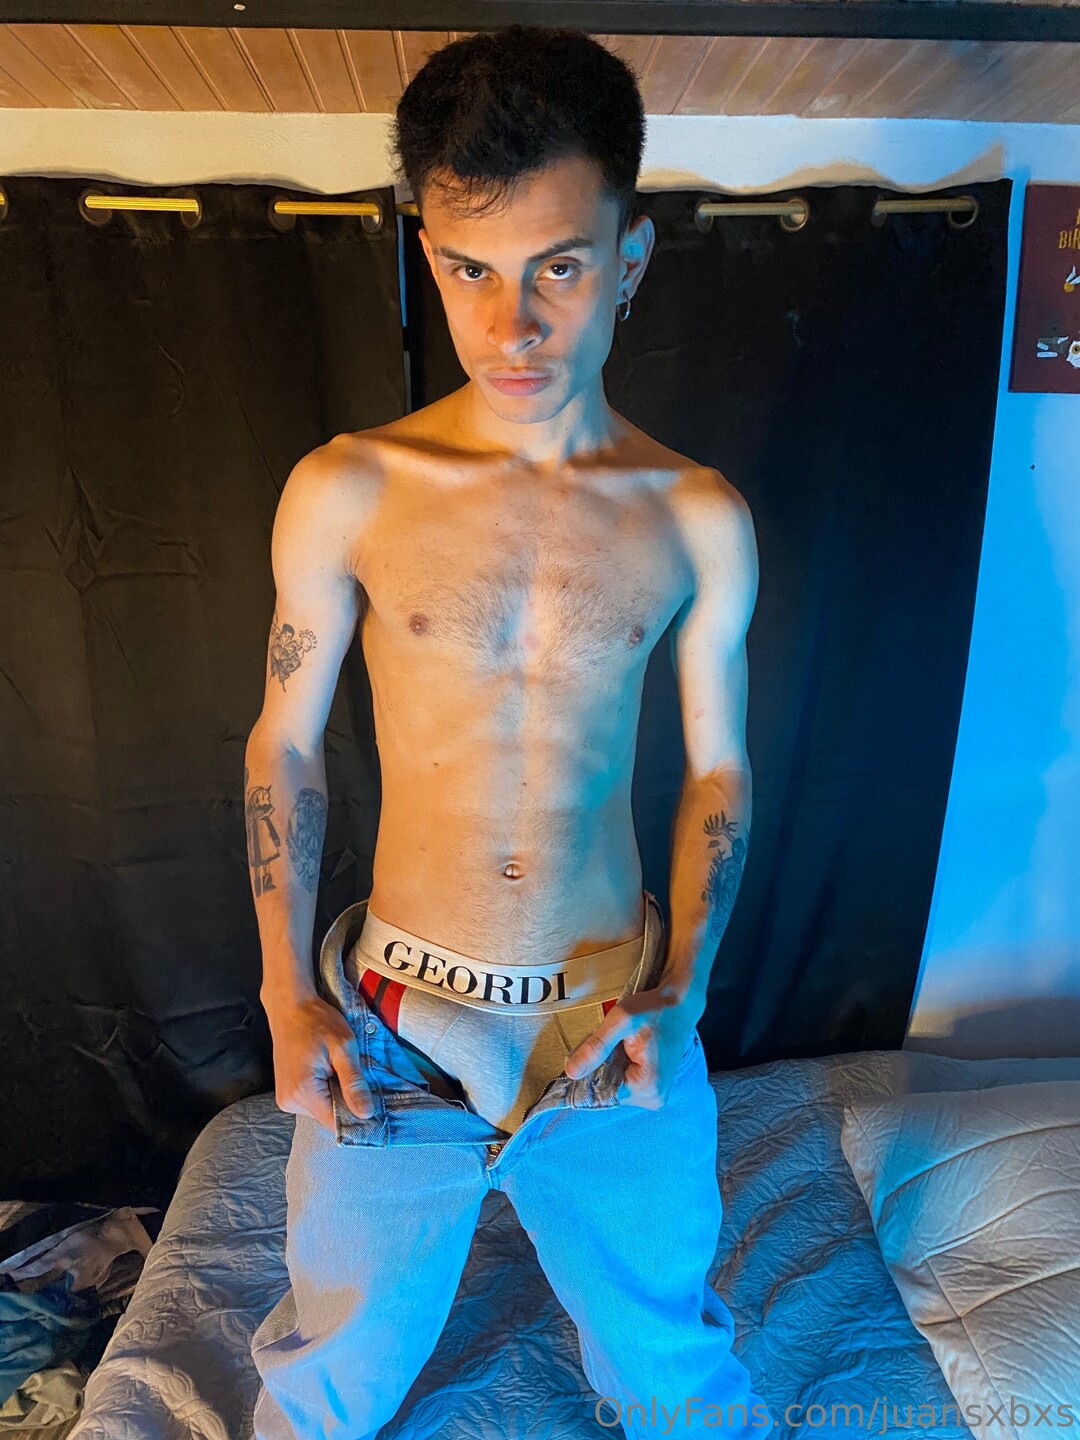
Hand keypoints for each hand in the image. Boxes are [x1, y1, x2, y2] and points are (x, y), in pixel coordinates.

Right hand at [261, 990, 374, 1133]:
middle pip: (328, 1117)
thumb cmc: (318, 1021)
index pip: (336, 1123)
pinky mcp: (286, 1093)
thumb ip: (353, 1082)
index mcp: (303, 1092)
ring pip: (321, 1109)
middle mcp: (290, 1102)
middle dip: (347, 1101)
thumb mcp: (343, 1047)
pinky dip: (325, 1090)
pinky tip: (329, 1071)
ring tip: (340, 1070)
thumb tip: (366, 1114)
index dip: (357, 1116)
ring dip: (335, 1094)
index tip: (373, 1103)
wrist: (290, 1006)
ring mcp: (285, 1098)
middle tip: (357, 1077)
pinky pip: (312, 1101)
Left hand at [563, 981, 697, 1107]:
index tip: (593, 1047)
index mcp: (647, 1088)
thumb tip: (571, 1072)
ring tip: (622, 1043)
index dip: (590, 1070)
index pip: (601, 1092)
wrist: (680, 1004)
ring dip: (609, 1064)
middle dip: (601, 1065)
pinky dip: (618, 1065)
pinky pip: (624, 1081)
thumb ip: (596, 1047)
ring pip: (614, 1084)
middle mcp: (653, 1099)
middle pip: (607, 1089)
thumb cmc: (654, 1010)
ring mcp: (654, 1095)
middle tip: (613, 1040)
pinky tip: (626, 1049)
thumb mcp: (621, 1021)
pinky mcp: (653, 1087)